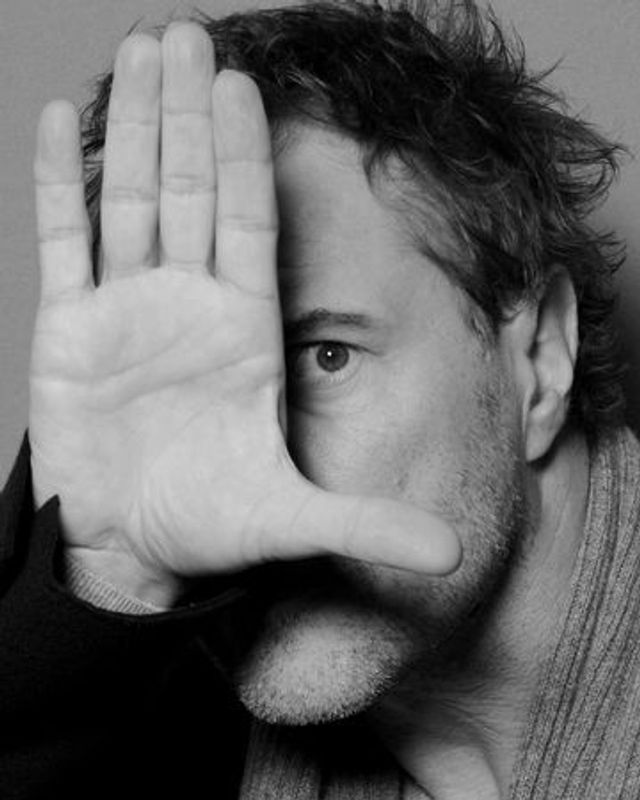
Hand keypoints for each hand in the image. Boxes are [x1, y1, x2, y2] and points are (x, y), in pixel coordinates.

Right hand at [30, 23, 460, 606]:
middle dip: (188, 117)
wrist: (132, 546)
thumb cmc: (207, 527)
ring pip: (128, 198)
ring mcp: (126, 309)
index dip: (246, 157)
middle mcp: (189, 304)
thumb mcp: (292, 523)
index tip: (249, 90)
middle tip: (188, 40)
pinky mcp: (69, 329)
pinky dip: (58, 183)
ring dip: (133, 127)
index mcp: (244, 331)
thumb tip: (452, 557)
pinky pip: (63, 241)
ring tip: (140, 54)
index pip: (247, 225)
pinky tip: (59, 122)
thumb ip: (368, 527)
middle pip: (188, 191)